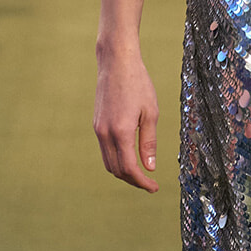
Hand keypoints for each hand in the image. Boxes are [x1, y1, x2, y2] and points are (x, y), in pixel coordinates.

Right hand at [94, 50, 158, 191]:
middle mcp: (105, 133)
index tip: (154, 187)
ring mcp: (98, 129)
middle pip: (116, 170)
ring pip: (108, 162)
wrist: (116, 62)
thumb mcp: (151, 112)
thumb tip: (150, 167)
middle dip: (133, 181)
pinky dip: (116, 160)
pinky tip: (129, 158)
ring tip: (141, 174)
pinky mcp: (97, 124)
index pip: (129, 168)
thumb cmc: (138, 83)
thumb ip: (149, 142)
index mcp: (120, 131)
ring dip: (123, 172)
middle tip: (150, 183)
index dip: (142, 182)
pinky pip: (104, 150)